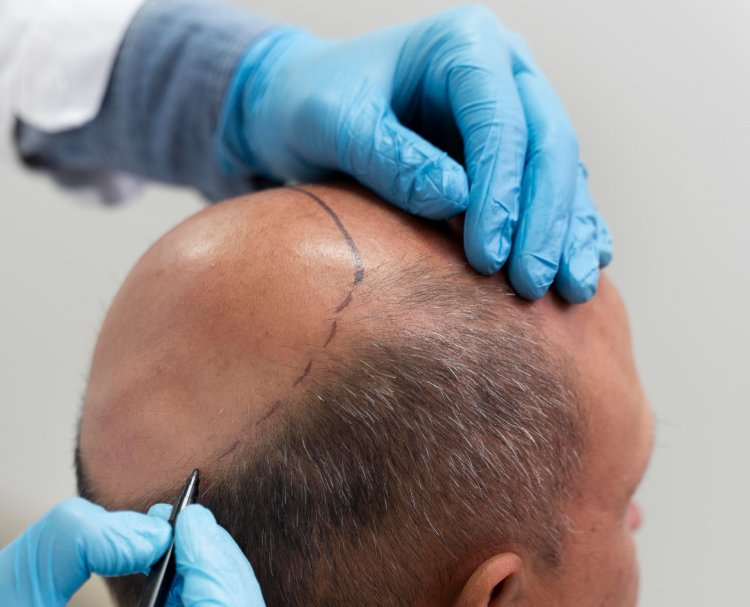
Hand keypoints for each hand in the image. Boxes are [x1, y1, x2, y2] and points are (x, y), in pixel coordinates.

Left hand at [216, 5, 611, 301]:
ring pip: (562, 168)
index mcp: (463, 41)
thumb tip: (456, 199)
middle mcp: (504, 66)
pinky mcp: (514, 146)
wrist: (299, 106)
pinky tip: (583, 266)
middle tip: (533, 285)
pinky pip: (554, 187)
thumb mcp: (333, 125)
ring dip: (567, 230)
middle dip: (544, 218)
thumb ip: (389, 158)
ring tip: (572, 290)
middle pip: (548, 141)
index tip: (488, 257)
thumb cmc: (310, 105)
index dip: (500, 191)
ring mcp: (517, 104)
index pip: (500, 118)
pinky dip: (568, 227)